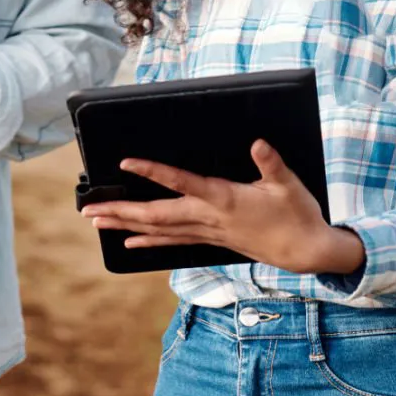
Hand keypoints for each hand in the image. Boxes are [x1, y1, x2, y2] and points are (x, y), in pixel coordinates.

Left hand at [79, 141, 365, 276]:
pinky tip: (128, 242)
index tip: (126, 162)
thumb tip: (258, 143)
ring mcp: (207, 232)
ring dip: (125, 225)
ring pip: (158, 230)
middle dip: (122, 211)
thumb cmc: (297, 214)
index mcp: (224, 198)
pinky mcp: (210, 240)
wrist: (305, 252)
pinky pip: (171, 241)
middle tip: (89, 210)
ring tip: (96, 221)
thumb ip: (271, 163)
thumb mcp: (289, 184)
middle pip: (157, 215)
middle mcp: (209, 218)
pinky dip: (148, 240)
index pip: (182, 182)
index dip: (153, 171)